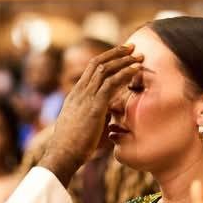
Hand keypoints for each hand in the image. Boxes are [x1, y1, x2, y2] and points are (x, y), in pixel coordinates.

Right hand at [39, 45, 141, 185]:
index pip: (90, 70)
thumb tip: (111, 118)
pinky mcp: (94, 106)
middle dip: (116, 53)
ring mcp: (85, 97)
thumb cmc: (74, 147)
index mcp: (75, 95)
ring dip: (124, 60)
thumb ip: (98, 118)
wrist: (63, 155)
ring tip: (139, 55)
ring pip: (105, 69)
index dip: (106, 60)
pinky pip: (112, 83)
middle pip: (97, 63)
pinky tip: (137, 69)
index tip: (120, 55)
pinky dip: (125, 73)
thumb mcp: (85, 127)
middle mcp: (79, 92)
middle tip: (131, 47)